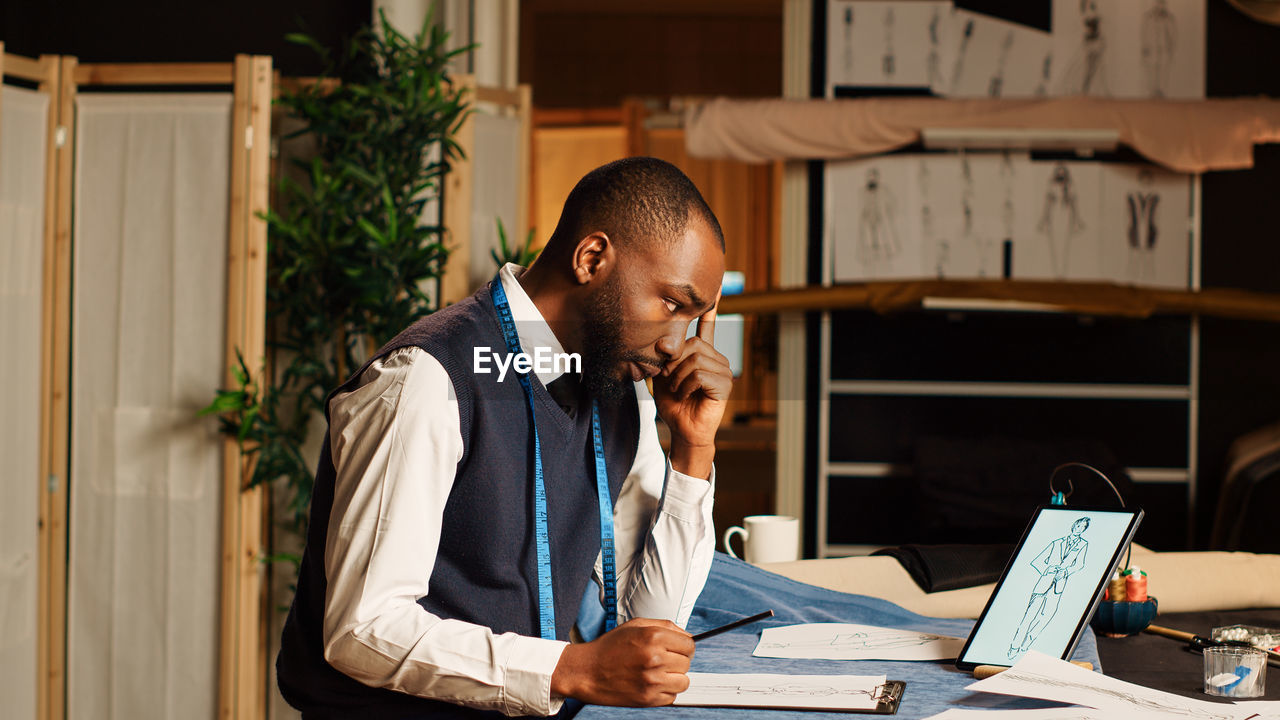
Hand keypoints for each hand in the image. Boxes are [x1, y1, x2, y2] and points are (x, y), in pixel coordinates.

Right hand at [551, 618, 693, 706]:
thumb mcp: (635, 625)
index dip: (684, 646)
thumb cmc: (609, 647)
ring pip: (684, 682)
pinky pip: (672, 697)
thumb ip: (664, 626)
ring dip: (674, 678)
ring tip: (658, 673)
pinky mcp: (648, 699)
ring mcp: (652, 681)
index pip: (690, 644)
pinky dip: (665, 692)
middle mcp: (655, 658)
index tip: (676, 649)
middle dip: (677, 661)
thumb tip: (688, 636)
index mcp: (654, 637)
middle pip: (687, 663)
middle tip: (661, 660)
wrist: (586, 671)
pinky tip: (650, 683)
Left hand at [653, 296, 731, 478]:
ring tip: (678, 390)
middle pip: (693, 344)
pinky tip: (685, 395)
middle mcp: (716, 359)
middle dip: (674, 363)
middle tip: (670, 381)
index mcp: (703, 354)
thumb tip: (663, 341)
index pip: (707, 327)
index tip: (716, 289)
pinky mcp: (725, 385)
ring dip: (678, 377)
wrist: (682, 430)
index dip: (711, 308)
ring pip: (694, 359)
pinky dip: (685, 386)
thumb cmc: (674, 404)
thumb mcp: (662, 375)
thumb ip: (664, 357)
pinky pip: (698, 374)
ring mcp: (723, 371)